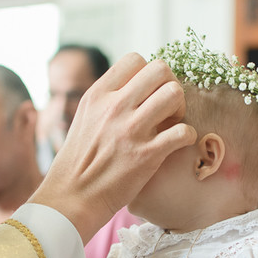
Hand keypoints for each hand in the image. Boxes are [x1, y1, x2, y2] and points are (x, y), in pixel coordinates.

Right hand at [32, 55, 194, 243]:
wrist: (71, 198)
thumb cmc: (79, 161)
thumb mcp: (85, 118)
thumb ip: (107, 100)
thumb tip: (134, 88)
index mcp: (98, 95)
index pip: (135, 59)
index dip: (149, 73)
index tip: (148, 93)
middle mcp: (115, 106)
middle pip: (160, 69)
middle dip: (170, 84)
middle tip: (166, 107)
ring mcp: (131, 129)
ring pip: (174, 93)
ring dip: (180, 107)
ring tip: (171, 123)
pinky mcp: (147, 155)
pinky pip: (183, 131)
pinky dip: (186, 136)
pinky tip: (176, 144)